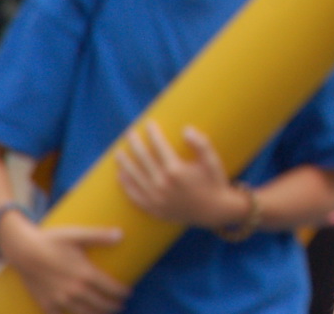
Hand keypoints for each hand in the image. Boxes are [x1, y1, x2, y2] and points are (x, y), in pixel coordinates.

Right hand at [1, 217, 128, 313]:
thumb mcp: (78, 235)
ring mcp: (60, 299)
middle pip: (100, 305)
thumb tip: (121, 234)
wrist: (23, 250)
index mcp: (85, 274)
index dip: (122, 293)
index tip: (128, 294)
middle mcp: (75, 290)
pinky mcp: (46, 304)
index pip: (111, 288)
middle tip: (120, 306)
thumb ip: (100, 236)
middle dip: (112, 307)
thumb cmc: (52, 240)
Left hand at [116, 121, 244, 227]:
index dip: (153, 133)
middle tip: (130, 133)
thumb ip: (200, 143)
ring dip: (125, 163)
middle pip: (142, 158)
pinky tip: (121, 175)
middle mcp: (162, 184)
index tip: (149, 123)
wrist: (214, 211)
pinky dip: (126, 184)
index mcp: (176, 170)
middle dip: (135, 143)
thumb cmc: (214, 182)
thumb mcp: (212, 160)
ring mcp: (156, 198)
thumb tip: (185, 129)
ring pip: (134, 176)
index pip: (159, 146)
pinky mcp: (153, 209)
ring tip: (118, 152)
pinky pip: (134, 195)